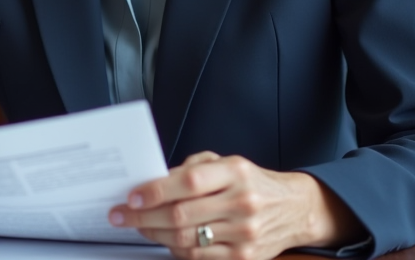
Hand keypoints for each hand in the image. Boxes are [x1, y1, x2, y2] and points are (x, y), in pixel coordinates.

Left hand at [107, 152, 363, 259]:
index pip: (189, 181)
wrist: (294, 209)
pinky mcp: (245, 258)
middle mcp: (242, 202)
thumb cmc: (251, 182)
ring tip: (139, 226)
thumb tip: (153, 182)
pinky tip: (165, 240)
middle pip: (182, 215)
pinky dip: (176, 250)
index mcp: (235, 172)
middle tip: (120, 215)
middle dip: (143, 217)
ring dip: (155, 235)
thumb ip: (191, 169)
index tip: (132, 196)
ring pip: (187, 240)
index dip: (156, 190)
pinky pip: (200, 257)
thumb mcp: (226, 163)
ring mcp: (245, 233)